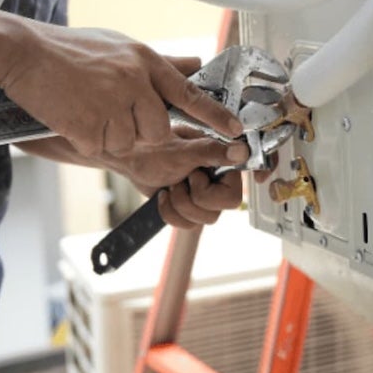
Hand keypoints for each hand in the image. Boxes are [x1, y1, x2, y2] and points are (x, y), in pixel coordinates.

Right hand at [0, 25, 241, 156]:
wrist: (24, 54)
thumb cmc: (69, 49)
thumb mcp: (120, 45)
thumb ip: (157, 62)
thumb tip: (193, 64)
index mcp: (143, 60)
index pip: (188, 92)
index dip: (214, 114)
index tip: (234, 129)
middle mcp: (133, 81)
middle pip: (157, 129)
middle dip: (141, 131)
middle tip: (114, 114)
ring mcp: (110, 104)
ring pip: (128, 142)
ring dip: (111, 135)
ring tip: (88, 108)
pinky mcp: (88, 124)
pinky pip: (100, 147)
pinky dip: (87, 138)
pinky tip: (74, 115)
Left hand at [100, 127, 248, 228]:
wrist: (131, 158)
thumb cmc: (154, 146)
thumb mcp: (182, 149)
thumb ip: (211, 150)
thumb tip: (241, 151)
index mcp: (223, 161)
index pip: (237, 189)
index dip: (226, 189)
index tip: (209, 178)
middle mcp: (219, 180)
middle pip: (223, 209)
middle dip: (195, 199)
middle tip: (183, 180)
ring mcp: (206, 197)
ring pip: (206, 219)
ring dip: (181, 204)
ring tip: (172, 186)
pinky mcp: (191, 209)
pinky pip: (189, 226)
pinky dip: (171, 213)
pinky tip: (164, 196)